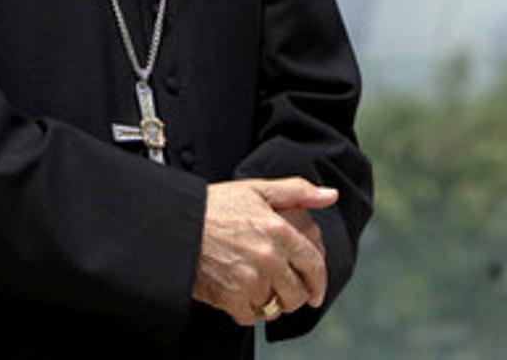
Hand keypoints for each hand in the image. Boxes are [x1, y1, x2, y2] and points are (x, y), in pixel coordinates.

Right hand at [191, 177, 337, 325]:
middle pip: (297, 293)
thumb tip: (330, 196)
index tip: (316, 291)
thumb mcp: (257, 189)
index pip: (314, 265)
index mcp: (280, 230)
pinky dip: (249, 310)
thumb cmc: (216, 206)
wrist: (176, 225)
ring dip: (272, 302)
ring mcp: (251, 280)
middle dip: (295, 294)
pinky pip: (251, 317)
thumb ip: (297, 191)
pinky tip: (241, 293)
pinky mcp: (231, 299)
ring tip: (261, 289)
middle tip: (286, 290)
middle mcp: (269, 258)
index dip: (319, 281)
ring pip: (276, 307)